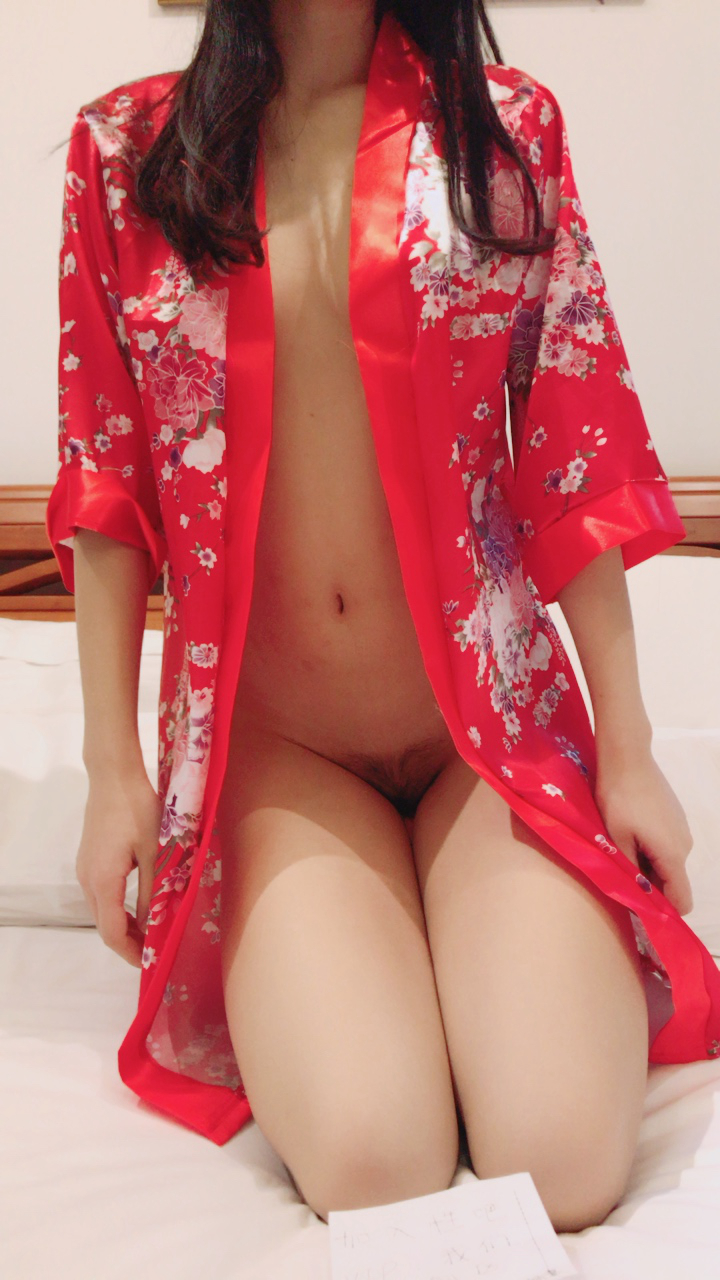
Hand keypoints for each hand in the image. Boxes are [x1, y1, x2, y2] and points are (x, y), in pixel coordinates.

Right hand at [76, 768, 162, 967]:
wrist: (114, 776)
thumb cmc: (139, 810)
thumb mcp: (155, 852)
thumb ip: (155, 891)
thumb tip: (156, 924)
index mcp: (103, 881)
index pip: (113, 932)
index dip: (131, 953)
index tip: (150, 963)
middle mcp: (87, 880)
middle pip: (104, 926)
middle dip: (128, 943)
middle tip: (155, 951)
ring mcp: (85, 869)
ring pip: (101, 911)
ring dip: (123, 926)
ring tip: (151, 932)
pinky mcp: (89, 859)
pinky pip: (100, 895)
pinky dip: (118, 908)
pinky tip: (139, 906)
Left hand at [594, 749, 694, 915]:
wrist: (627, 756)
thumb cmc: (619, 798)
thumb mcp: (617, 838)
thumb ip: (630, 871)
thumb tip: (639, 896)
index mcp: (673, 855)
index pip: (682, 901)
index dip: (663, 911)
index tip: (638, 907)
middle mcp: (685, 846)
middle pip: (671, 882)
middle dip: (648, 885)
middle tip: (619, 874)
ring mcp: (682, 829)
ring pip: (666, 862)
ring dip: (646, 864)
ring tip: (620, 849)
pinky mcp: (675, 816)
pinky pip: (665, 844)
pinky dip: (649, 847)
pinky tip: (628, 832)